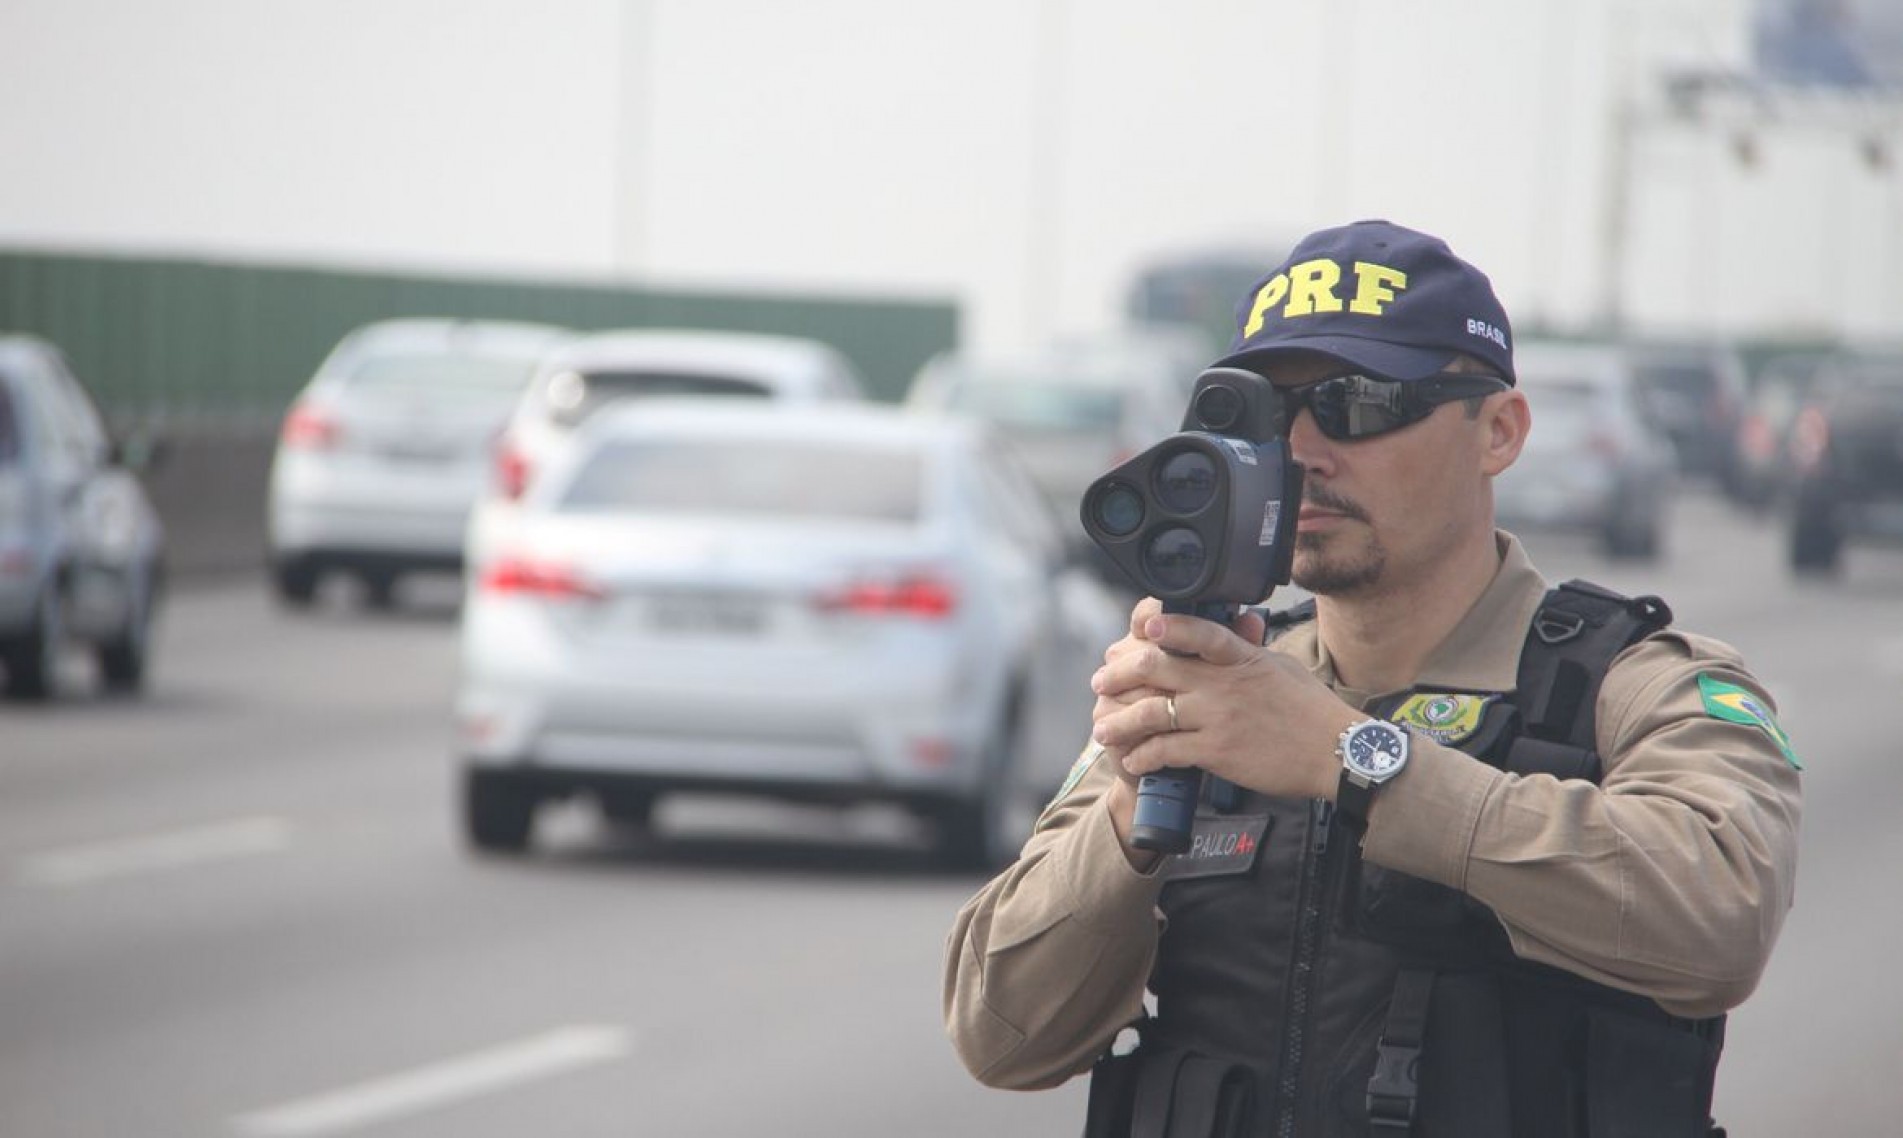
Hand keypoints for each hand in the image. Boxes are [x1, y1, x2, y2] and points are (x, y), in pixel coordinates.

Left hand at [1089, 605, 1356, 802]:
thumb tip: (1235, 627)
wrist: (1336, 754)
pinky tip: (1133, 760)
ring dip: (1119, 722)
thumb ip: (1247, 649)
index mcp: (1240, 657)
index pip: (1198, 631)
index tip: (1142, 626)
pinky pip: (1166, 750)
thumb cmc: (1311, 710)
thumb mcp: (1279, 665)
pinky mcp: (1217, 751)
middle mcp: (1223, 684)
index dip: (1167, 625)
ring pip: (1151, 713)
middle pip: (1156, 668)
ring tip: (1102, 729)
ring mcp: (1218, 717)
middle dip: (1120, 674)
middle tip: (1101, 681)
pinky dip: (1143, 756)